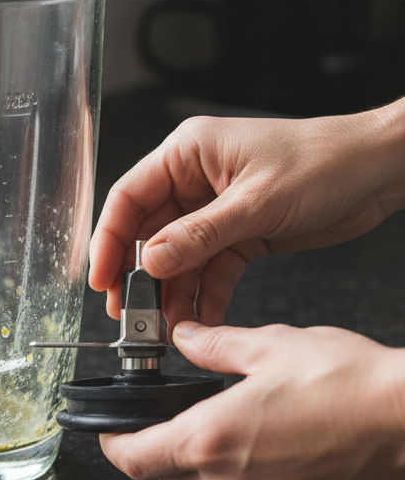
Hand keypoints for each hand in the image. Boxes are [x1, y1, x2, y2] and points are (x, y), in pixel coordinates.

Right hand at [89, 101, 404, 332]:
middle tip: (129, 312)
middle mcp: (195, 179)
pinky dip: (205, 294)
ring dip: (173, 292)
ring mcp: (215, 208)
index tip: (102, 278)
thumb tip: (153, 262)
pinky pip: (210, 268)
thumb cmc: (325, 161)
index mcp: (187, 154)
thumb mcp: (256, 203)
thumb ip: (199, 236)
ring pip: (178, 257)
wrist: (379, 170)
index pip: (129, 197)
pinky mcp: (238, 232)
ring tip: (167, 325)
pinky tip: (202, 318)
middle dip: (139, 276)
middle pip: (148, 232)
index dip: (109, 240)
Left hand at [100, 321, 404, 479]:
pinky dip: (239, 469)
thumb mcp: (268, 346)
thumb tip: (186, 339)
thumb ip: (213, 345)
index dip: (110, 444)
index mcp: (210, 440)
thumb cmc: (350, 384)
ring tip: (225, 416)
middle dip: (156, 445)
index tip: (105, 431)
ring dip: (199, 457)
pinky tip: (263, 437)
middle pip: (164, 474)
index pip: (133, 459)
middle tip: (163, 414)